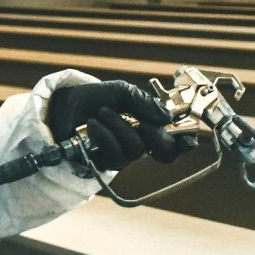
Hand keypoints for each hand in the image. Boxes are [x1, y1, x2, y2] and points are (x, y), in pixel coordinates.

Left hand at [44, 79, 186, 172]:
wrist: (65, 105)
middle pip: (164, 152)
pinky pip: (115, 155)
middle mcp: (141, 143)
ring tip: (103, 113)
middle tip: (140, 120)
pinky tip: (93, 124)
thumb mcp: (122, 91)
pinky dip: (105, 135)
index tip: (189, 140)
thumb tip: (166, 116)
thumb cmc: (95, 98)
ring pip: (137, 150)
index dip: (186, 142)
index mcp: (150, 125)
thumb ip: (144, 102)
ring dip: (120, 127)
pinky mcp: (105, 163)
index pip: (175, 140)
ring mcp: (124, 155)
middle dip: (155, 134)